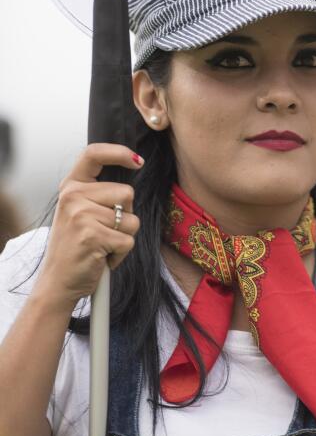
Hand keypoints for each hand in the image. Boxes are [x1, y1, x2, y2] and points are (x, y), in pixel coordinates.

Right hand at [34, 143, 143, 306]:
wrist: (58, 282)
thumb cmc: (76, 247)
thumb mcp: (78, 212)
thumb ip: (97, 192)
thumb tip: (133, 167)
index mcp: (71, 187)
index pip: (94, 154)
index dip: (119, 153)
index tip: (138, 161)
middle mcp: (73, 196)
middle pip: (126, 193)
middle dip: (125, 216)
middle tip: (104, 233)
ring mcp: (81, 215)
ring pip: (131, 219)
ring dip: (124, 237)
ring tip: (102, 246)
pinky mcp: (92, 236)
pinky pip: (128, 240)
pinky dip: (121, 254)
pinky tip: (102, 258)